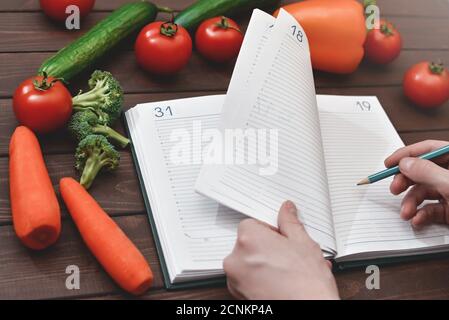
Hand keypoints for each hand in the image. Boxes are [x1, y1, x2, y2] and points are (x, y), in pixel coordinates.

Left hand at [223, 201, 338, 299]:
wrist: (308, 310)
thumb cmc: (306, 284)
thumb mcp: (303, 243)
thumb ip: (290, 222)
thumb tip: (286, 210)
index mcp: (249, 239)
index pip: (251, 223)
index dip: (269, 230)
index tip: (281, 238)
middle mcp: (236, 258)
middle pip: (248, 242)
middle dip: (266, 246)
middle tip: (285, 255)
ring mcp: (235, 278)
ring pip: (247, 261)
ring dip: (262, 263)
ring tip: (285, 270)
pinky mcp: (238, 294)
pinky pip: (245, 278)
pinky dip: (258, 278)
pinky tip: (278, 280)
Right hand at [385, 140, 448, 227]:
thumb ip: (428, 172)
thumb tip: (405, 163)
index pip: (430, 149)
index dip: (407, 154)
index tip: (389, 163)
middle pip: (423, 172)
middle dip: (406, 182)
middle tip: (394, 189)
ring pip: (424, 193)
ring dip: (411, 203)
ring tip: (406, 213)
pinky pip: (431, 210)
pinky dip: (422, 215)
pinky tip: (418, 220)